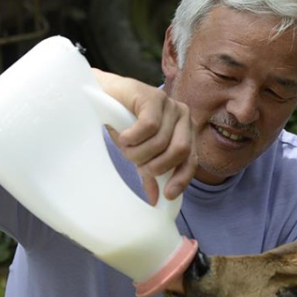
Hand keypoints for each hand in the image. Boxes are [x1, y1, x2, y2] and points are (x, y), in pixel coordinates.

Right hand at [92, 69, 196, 202]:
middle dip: (157, 165)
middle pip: (180, 151)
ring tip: (126, 148)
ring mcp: (169, 104)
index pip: (191, 160)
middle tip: (139, 165)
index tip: (167, 194)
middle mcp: (182, 116)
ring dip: (139, 152)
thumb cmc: (125, 124)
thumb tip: (156, 199)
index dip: (181, 179)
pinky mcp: (153, 96)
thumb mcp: (140, 153)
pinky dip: (133, 137)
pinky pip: (149, 126)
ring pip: (161, 141)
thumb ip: (151, 173)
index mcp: (185, 131)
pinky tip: (124, 136)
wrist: (104, 97)